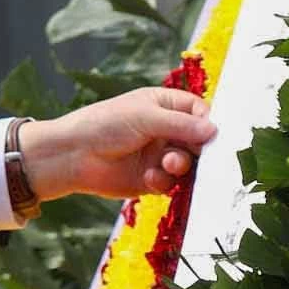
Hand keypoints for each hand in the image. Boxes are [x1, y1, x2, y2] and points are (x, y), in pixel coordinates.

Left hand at [22, 87, 218, 201]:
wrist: (73, 155)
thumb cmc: (105, 124)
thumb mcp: (146, 117)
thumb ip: (181, 124)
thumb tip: (214, 130)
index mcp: (165, 105)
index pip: (199, 112)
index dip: (207, 123)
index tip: (212, 134)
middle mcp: (165, 130)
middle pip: (198, 141)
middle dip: (198, 149)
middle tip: (198, 155)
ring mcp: (159, 155)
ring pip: (187, 164)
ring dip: (180, 166)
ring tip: (167, 165)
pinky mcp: (151, 178)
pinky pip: (171, 182)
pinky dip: (164, 181)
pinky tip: (149, 178)